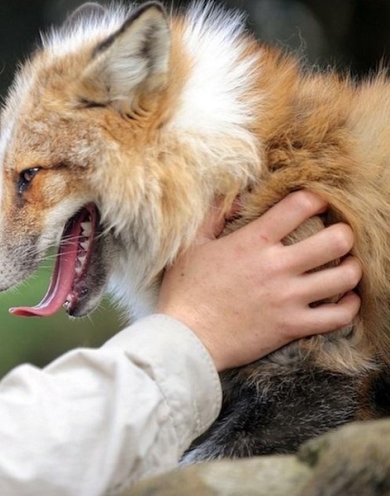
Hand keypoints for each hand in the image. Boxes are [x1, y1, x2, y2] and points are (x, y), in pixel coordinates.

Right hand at [157, 190, 361, 370]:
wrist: (185, 338)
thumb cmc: (184, 291)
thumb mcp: (191, 245)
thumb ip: (215, 215)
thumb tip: (240, 198)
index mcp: (252, 241)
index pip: (300, 206)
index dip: (317, 199)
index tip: (318, 204)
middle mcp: (276, 266)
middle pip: (336, 240)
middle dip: (344, 233)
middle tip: (338, 236)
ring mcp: (288, 298)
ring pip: (345, 277)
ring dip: (350, 268)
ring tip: (344, 266)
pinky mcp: (292, 326)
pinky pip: (339, 316)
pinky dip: (349, 306)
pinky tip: (345, 299)